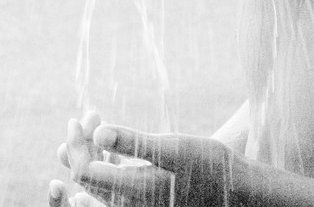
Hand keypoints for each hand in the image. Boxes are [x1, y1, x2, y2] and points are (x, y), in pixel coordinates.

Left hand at [72, 123, 243, 206]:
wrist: (236, 190)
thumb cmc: (209, 166)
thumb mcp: (174, 148)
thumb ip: (135, 142)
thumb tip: (97, 132)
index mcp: (133, 192)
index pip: (85, 171)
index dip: (77, 144)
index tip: (79, 119)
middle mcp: (129, 206)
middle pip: (88, 179)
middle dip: (82, 145)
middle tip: (88, 116)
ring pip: (100, 183)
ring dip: (92, 154)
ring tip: (90, 125)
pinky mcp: (145, 203)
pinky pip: (114, 187)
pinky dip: (107, 164)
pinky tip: (109, 146)